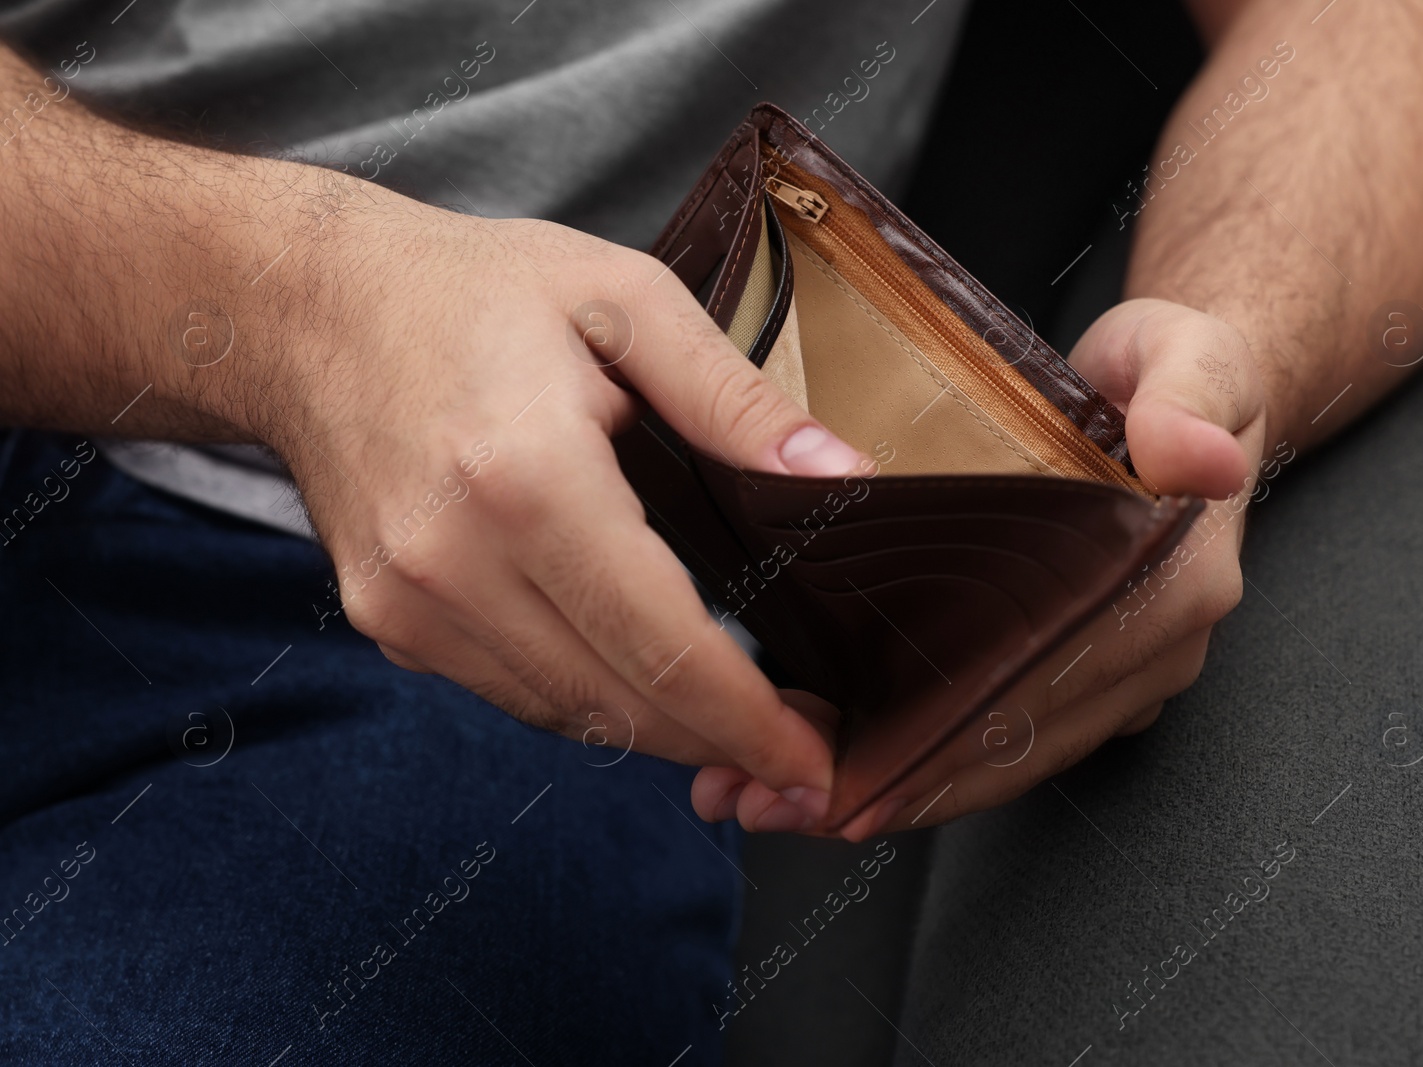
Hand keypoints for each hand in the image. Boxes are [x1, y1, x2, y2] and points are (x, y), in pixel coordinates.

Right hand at [264, 185, 863, 827]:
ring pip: (565, 714)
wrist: (307, 309)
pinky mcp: (389, 623)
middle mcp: (454, 562)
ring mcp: (408, 606)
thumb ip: (736, 400)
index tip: (814, 758)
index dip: (748, 717)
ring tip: (737, 723)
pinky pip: (513, 693)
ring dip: (658, 731)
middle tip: (799, 757)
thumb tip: (842, 479)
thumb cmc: (472, 292)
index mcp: (527, 478)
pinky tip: (642, 676)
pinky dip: (589, 699)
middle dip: (720, 743)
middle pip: (618, 701)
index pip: (662, 641)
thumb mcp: (625, 300)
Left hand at [691, 298, 1267, 836]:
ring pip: (1000, 753)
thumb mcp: (1187, 357)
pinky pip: (1002, 727)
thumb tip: (1195, 457)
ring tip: (781, 803)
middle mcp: (1152, 649)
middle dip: (900, 786)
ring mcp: (1118, 668)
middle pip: (1013, 745)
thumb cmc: (1170, 370)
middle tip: (780, 807)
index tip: (862, 783)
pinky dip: (924, 754)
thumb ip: (1190, 397)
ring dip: (898, 785)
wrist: (1180, 387)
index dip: (957, 750)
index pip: (1052, 694)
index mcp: (1174, 593)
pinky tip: (840, 762)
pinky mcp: (1081, 665)